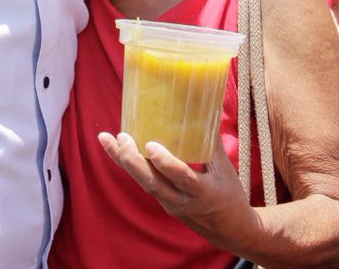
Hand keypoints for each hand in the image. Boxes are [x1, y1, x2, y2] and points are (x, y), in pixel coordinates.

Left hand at [98, 132, 254, 250]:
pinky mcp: (163, 202)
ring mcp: (170, 204)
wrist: (229, 231)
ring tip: (107, 139)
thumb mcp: (226, 170)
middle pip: (152, 184)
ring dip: (124, 162)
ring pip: (143, 184)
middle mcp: (182, 201)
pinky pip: (143, 183)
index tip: (151, 146)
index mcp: (202, 192)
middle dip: (133, 162)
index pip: (181, 178)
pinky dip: (129, 166)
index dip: (165, 163)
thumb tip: (209, 108)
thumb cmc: (230, 195)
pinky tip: (116, 149)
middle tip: (121, 138)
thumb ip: (213, 142)